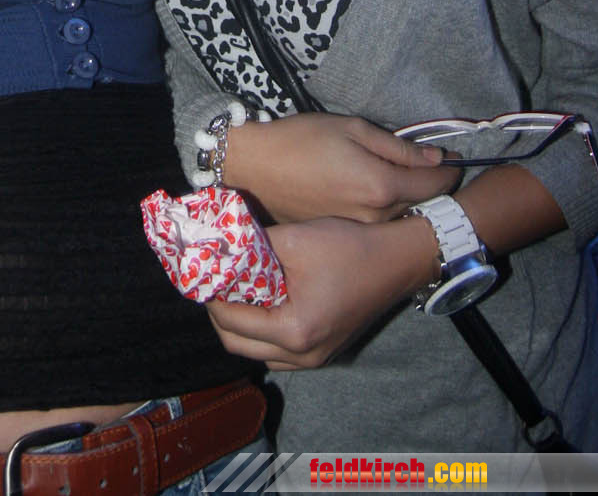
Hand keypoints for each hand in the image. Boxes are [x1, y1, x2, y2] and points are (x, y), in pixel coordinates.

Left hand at [207, 213, 435, 369]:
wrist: (397, 259)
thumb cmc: (348, 247)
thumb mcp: (294, 239)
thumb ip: (252, 247)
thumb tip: (219, 247)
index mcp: (293, 330)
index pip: (230, 322)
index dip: (209, 296)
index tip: (200, 273)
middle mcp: (302, 355)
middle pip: (238, 345)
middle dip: (220, 313)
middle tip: (213, 282)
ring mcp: (316, 358)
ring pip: (258, 351)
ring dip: (242, 324)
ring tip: (237, 289)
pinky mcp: (325, 351)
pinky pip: (280, 350)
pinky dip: (265, 330)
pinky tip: (266, 299)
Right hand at [226, 112, 460, 223]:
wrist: (253, 166)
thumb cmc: (300, 139)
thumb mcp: (352, 129)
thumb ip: (398, 147)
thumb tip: (435, 158)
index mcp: (381, 186)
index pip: (435, 185)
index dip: (449, 170)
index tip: (451, 158)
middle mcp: (375, 216)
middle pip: (419, 203)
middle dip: (425, 184)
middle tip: (419, 161)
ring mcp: (357, 230)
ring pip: (397, 214)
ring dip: (402, 197)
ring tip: (388, 174)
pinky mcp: (341, 234)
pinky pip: (374, 222)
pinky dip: (377, 207)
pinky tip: (361, 189)